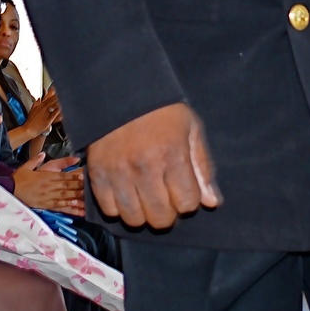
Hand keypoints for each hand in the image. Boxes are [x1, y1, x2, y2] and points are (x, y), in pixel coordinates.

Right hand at [13, 154, 84, 214]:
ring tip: (88, 200)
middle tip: (91, 188)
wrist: (10, 191)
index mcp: (46, 176)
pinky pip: (60, 207)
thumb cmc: (19, 179)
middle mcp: (49, 186)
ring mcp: (48, 197)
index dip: (73, 177)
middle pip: (67, 187)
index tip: (83, 176)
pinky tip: (77, 209)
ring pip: (65, 197)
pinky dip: (69, 208)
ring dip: (77, 198)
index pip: (63, 176)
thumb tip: (43, 153)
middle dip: (79, 187)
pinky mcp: (46, 205)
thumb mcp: (26, 166)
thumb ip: (36, 159)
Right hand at [24, 87, 62, 137]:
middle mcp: (43, 108)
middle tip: (62, 95)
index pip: (48, 96)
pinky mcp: (49, 120)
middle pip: (53, 100)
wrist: (29, 129)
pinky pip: (56, 114)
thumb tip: (39, 99)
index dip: (53, 92)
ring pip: (55, 106)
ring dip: (59, 103)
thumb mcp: (32, 110)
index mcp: (40, 105)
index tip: (56, 90)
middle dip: (58, 97)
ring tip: (64, 101)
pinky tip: (62, 110)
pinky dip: (59, 111)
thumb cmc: (30, 121)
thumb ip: (36, 103)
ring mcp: (46, 113)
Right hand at [87, 102, 220, 229]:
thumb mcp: (190, 128)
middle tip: (164, 196)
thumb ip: (202, 167)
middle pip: (161, 219)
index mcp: (172, 155)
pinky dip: (118, 207)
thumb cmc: (161, 110)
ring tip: (144, 196)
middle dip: (168, 212)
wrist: (120, 90)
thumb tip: (211, 203)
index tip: (182, 188)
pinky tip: (125, 192)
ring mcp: (119, 172)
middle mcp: (145, 167)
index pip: (187, 204)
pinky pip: (109, 210)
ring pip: (135, 219)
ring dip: (143, 213)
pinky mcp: (97, 172)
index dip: (188, 200)